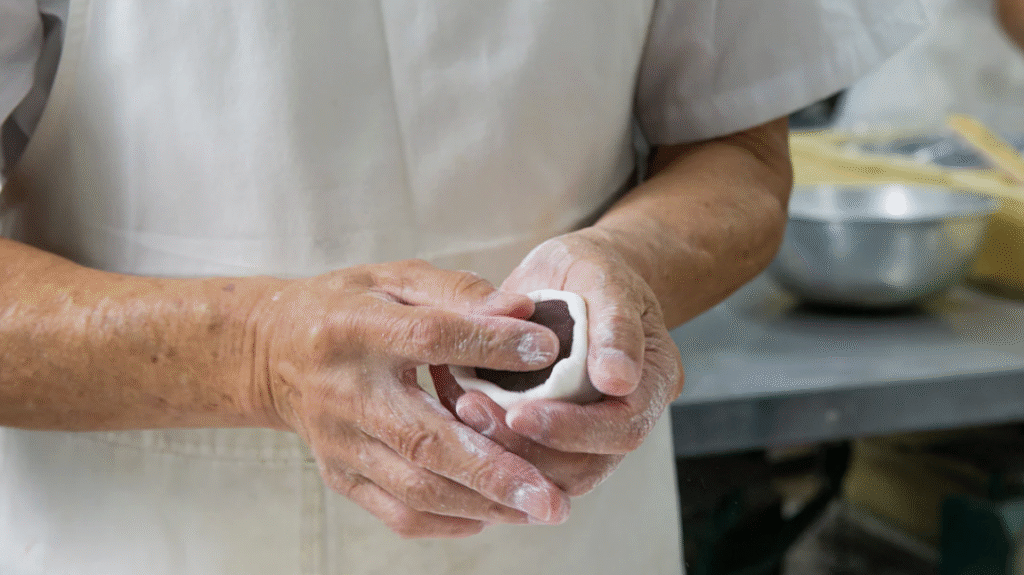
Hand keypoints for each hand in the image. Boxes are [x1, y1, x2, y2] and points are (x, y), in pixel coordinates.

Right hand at [251, 260, 569, 537]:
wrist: (275, 352)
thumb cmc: (350, 308)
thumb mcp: (397, 279)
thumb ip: (460, 293)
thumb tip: (523, 311)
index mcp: (357, 329)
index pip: (429, 338)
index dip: (489, 345)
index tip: (547, 352)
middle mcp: (345, 391)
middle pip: (423, 438)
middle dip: (493, 471)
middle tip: (551, 494)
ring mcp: (340, 443)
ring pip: (416, 488)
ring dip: (483, 504)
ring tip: (539, 507)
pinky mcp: (339, 476)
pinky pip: (398, 514)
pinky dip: (450, 522)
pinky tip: (493, 514)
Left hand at [437, 230, 683, 495]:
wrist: (571, 276)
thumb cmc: (592, 272)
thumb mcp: (605, 278)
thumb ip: (615, 325)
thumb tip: (618, 380)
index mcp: (653, 381)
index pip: (624, 428)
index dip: (573, 430)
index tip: (520, 414)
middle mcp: (625, 416)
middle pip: (585, 466)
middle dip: (527, 449)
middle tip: (473, 411)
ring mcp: (587, 433)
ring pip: (551, 474)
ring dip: (503, 451)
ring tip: (462, 408)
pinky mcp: (550, 435)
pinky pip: (523, 460)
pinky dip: (489, 442)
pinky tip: (456, 407)